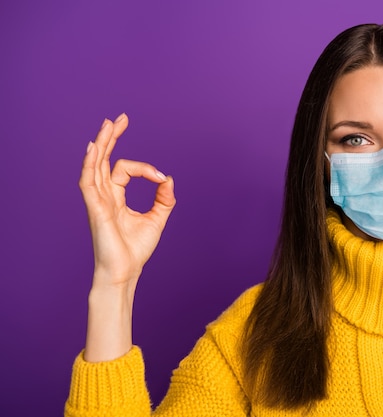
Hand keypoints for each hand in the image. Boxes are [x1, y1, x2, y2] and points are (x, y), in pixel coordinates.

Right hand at [79, 114, 175, 289]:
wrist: (125, 272)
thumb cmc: (136, 250)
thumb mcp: (156, 219)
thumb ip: (163, 199)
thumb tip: (168, 178)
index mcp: (115, 197)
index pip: (123, 169)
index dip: (144, 168)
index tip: (160, 177)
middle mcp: (103, 195)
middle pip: (103, 159)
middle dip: (111, 138)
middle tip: (121, 118)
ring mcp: (97, 201)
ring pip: (95, 165)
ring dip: (102, 144)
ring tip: (109, 124)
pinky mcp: (96, 209)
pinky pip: (88, 182)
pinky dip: (90, 164)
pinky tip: (94, 148)